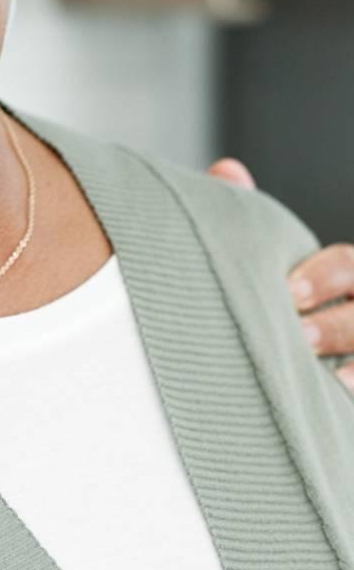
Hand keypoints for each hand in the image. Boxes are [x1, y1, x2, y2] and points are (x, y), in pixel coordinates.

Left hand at [208, 158, 353, 387]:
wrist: (281, 363)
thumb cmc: (278, 302)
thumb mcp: (271, 262)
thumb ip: (253, 219)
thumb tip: (227, 170)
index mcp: (345, 275)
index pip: (349, 264)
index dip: (325, 276)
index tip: (287, 292)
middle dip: (338, 324)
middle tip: (298, 337)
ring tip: (323, 378)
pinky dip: (353, 392)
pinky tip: (336, 399)